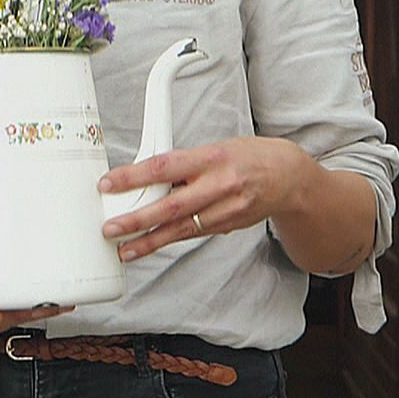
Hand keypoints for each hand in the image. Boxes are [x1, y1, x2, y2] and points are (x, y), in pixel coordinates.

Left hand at [98, 137, 315, 261]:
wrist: (288, 177)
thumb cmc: (249, 157)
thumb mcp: (215, 148)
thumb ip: (184, 163)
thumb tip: (147, 176)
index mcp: (212, 157)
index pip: (165, 166)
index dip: (134, 176)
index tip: (109, 184)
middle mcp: (219, 185)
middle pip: (171, 206)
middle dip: (137, 220)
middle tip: (110, 228)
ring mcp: (226, 210)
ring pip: (180, 229)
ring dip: (149, 241)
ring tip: (124, 249)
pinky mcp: (228, 227)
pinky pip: (193, 234)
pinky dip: (169, 240)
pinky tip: (151, 245)